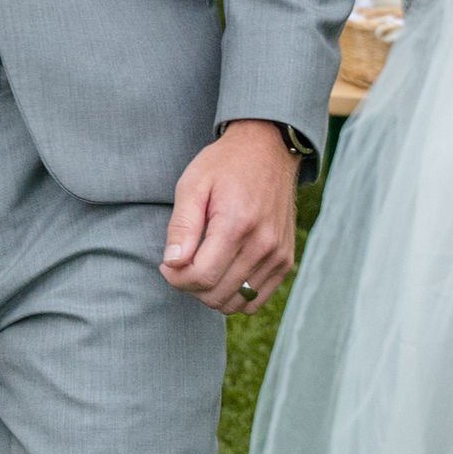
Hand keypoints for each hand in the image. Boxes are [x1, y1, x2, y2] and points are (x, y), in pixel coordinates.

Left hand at [161, 120, 298, 314]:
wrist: (268, 150)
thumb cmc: (224, 165)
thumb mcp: (193, 185)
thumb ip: (182, 226)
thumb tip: (172, 263)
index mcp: (236, 224)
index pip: (201, 277)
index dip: (175, 278)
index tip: (167, 263)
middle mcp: (263, 244)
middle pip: (217, 295)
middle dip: (190, 286)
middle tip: (181, 264)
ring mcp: (278, 255)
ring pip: (236, 303)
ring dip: (212, 293)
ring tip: (202, 267)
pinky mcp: (285, 261)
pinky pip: (256, 299)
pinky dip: (235, 294)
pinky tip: (223, 271)